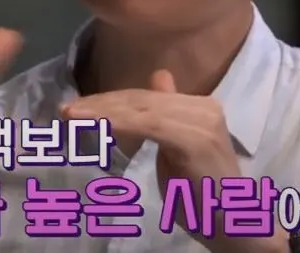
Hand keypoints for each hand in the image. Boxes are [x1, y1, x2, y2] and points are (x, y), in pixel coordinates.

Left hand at [60, 70, 285, 252]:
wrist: (234, 223)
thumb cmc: (203, 193)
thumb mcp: (179, 148)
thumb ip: (167, 114)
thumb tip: (159, 77)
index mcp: (200, 106)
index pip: (146, 97)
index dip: (110, 100)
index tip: (77, 106)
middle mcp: (205, 106)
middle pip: (141, 100)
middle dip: (100, 104)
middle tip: (66, 110)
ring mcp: (203, 120)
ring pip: (142, 109)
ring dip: (103, 112)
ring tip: (72, 115)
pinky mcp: (197, 138)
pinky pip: (151, 124)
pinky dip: (120, 122)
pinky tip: (97, 123)